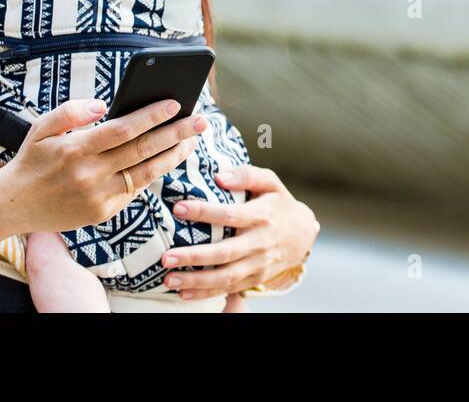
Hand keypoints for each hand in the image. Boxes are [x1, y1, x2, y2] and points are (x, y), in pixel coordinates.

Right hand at [0, 98, 209, 234]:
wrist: (14, 205)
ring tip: (192, 140)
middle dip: (176, 133)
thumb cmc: (33, 159)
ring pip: (146, 174)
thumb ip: (71, 111)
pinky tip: (168, 158)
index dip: (151, 116)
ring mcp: (99, 197)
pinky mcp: (103, 213)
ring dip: (173, 156)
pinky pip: (135, 190)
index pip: (123, 130)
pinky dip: (154, 173)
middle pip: (143, 151)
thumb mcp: (42, 128)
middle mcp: (90, 175)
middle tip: (200, 120)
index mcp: (75, 149)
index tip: (174, 103)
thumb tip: (104, 106)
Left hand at [158, 165, 319, 300]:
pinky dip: (206, 294)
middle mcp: (260, 243)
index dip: (204, 212)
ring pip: (225, 277)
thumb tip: (219, 176)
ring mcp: (258, 265)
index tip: (178, 208)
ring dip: (196, 281)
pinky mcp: (255, 279)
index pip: (230, 215)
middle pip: (224, 252)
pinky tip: (184, 294)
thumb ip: (246, 175)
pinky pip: (229, 289)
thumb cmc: (279, 203)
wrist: (303, 235)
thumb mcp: (270, 182)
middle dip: (194, 256)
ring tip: (169, 280)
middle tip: (166, 257)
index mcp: (261, 216)